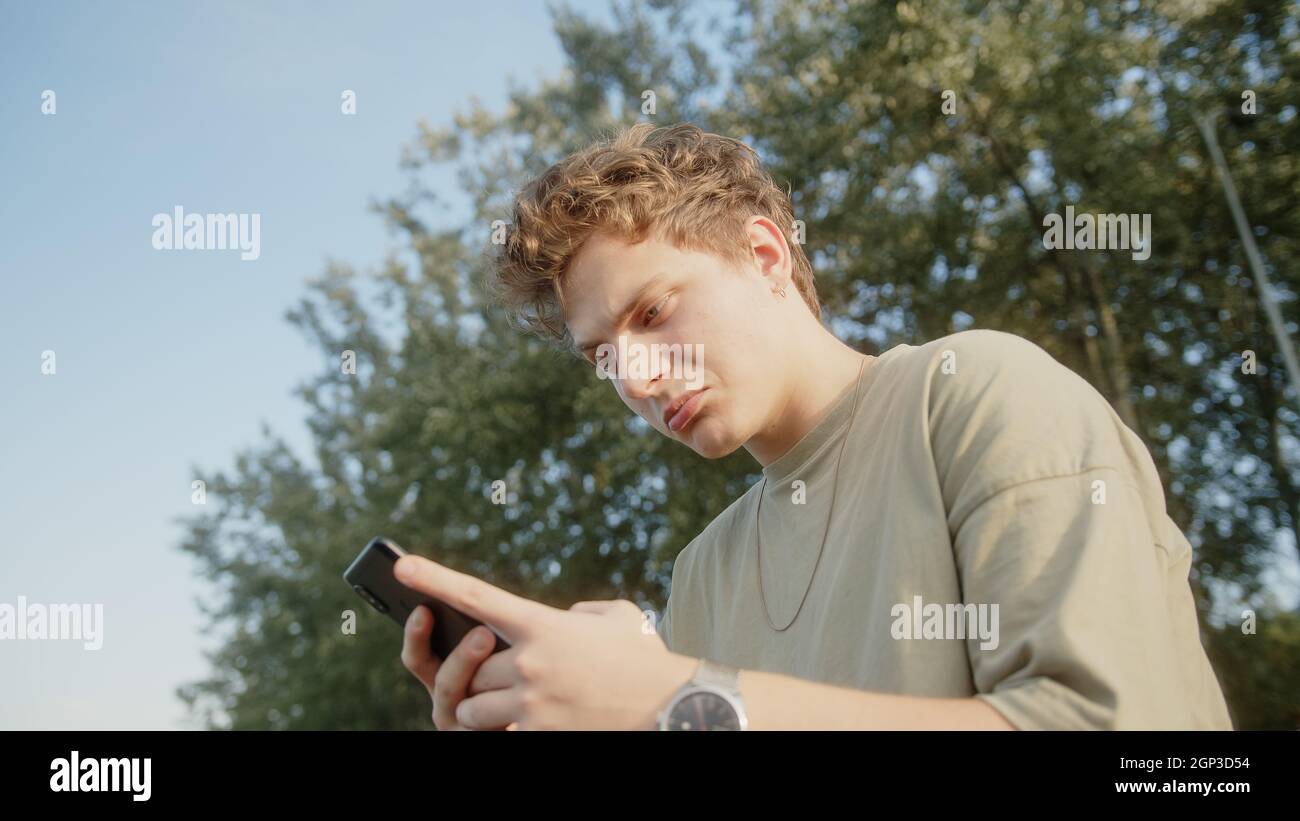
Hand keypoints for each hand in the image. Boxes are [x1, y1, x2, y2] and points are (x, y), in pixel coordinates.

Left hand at [394, 554, 694, 729]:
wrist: (672, 704)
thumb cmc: (643, 659)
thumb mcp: (612, 618)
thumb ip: (577, 612)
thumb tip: (561, 620)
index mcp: (542, 624)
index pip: (475, 597)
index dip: (434, 579)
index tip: (403, 566)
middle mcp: (529, 662)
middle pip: (471, 670)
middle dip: (482, 677)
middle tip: (510, 680)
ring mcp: (531, 703)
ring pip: (473, 709)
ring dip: (484, 711)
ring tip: (515, 707)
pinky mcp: (538, 736)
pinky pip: (500, 738)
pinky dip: (511, 733)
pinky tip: (538, 723)